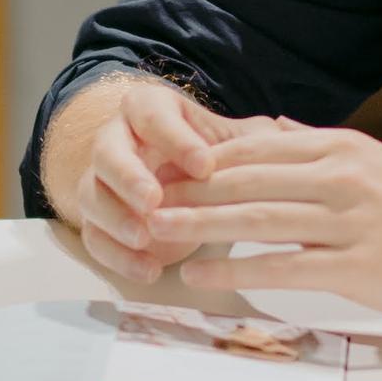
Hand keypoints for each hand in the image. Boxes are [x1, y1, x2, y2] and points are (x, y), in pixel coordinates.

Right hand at [52, 74, 265, 281]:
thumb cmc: (211, 154)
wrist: (181, 181)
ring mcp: (103, 183)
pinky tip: (148, 270)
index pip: (151, 114)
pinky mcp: (100, 222)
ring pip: (91, 195)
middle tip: (155, 201)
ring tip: (145, 238)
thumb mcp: (235, 141)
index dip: (174, 139)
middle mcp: (117, 141)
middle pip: (106, 153)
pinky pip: (94, 238)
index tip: (205, 166)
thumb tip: (289, 131)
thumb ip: (256, 138)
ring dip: (115, 218)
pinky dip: (117, 256)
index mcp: (148, 110)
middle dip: (128, 177)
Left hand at [154, 123, 381, 317]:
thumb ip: (318, 148)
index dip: (198, 157)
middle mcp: (340, 175)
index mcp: (339, 148)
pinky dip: (237, 272)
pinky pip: (284, 267)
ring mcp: (350, 220)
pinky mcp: (360, 265)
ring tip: (154, 232)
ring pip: (256, 217)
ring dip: (198, 225)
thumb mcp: (374, 164)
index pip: (252, 145)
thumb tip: (271, 129)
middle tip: (137, 199)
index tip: (156, 168)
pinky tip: (203, 279)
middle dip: (184, 187)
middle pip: (244, 176)